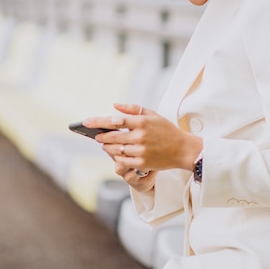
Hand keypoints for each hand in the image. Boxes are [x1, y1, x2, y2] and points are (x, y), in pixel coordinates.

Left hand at [83, 103, 202, 187]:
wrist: (182, 149)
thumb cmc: (167, 130)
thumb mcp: (153, 114)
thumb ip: (132, 109)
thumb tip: (114, 105)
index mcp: (142, 122)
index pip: (115, 120)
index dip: (98, 121)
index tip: (87, 122)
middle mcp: (140, 136)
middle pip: (112, 137)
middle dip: (101, 137)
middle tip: (97, 136)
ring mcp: (141, 150)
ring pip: (115, 150)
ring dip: (107, 148)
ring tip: (105, 145)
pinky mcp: (142, 163)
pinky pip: (123, 161)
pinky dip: (116, 158)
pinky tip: (116, 155)